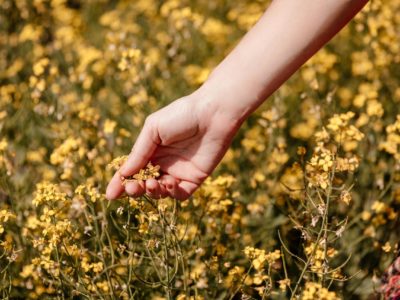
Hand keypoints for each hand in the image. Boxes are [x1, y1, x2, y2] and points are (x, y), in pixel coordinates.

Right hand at [106, 91, 240, 199]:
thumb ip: (139, 152)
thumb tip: (123, 174)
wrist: (213, 113)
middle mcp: (163, 163)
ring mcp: (179, 172)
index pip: (132, 170)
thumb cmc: (181, 115)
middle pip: (144, 184)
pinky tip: (169, 183)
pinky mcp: (195, 178)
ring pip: (160, 192)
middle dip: (135, 189)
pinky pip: (180, 194)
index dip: (120, 183)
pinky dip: (172, 193)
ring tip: (151, 183)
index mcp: (151, 150)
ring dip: (152, 192)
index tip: (110, 194)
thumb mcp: (153, 129)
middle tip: (133, 187)